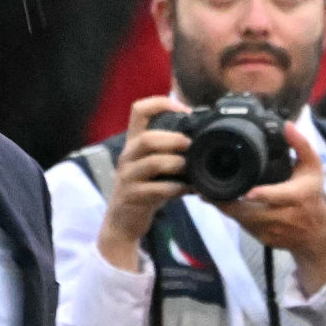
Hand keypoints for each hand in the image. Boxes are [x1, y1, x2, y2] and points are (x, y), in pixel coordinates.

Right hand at [95, 96, 189, 271]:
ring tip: (189, 169)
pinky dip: (176, 189)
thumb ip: (170, 151)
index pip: (139, 111)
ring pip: (151, 163)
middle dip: (173, 140)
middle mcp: (128, 157)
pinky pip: (156, 190)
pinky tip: (187, 190)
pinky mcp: (132, 197)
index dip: (161, 103)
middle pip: (146, 138)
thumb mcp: (152, 165)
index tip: (184, 110)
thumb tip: (203, 138)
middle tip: (191, 146)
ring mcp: (128, 178)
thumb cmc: (144, 189)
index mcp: (134, 143)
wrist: (122, 222)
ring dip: (176, 164)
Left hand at [220, 121, 325, 293]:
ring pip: (243, 220)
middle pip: (251, 211)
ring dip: (225, 208)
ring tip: (209, 194)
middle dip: (229, 202)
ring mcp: (272, 229)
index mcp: (297, 196)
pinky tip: (221, 204)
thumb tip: (286, 125)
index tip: (247, 191)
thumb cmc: (312, 195)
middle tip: (208, 190)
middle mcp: (284, 215)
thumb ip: (301, 145)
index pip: (278, 196)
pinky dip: (232, 215)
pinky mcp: (263, 238)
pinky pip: (242, 226)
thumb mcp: (312, 168)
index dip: (262, 194)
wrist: (315, 233)